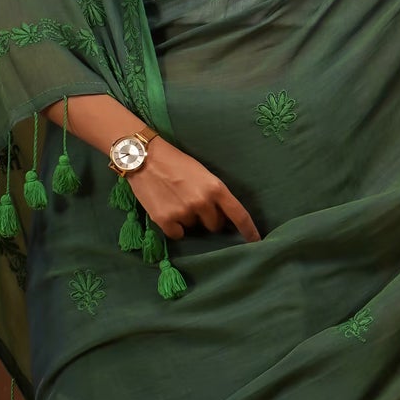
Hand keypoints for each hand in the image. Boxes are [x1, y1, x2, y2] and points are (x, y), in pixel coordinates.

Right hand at [130, 138, 260, 242]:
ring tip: (175, 200)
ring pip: (194, 228)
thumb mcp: (202, 173)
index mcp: (215, 187)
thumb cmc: (175, 162)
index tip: (255, 242)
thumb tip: (222, 218)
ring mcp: (184, 212)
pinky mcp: (165, 220)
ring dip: (188, 220)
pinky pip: (178, 234)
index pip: (239, 214)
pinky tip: (167, 210)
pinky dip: (174, 227)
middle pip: (214, 225)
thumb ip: (214, 194)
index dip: (249, 230)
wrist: (144, 157)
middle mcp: (202, 202)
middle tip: (194, 204)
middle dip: (208, 219)